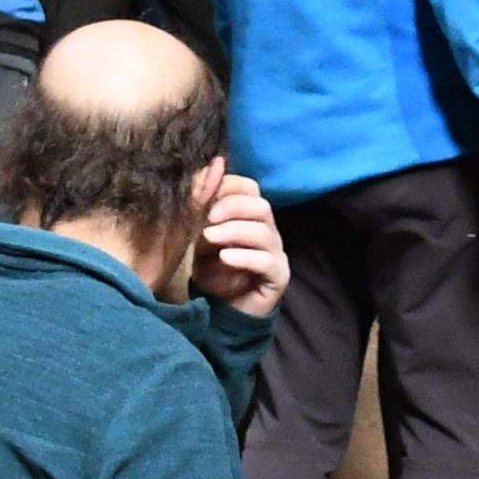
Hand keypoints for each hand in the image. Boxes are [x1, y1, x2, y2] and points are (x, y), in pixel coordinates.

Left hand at [192, 172, 288, 319]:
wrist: (219, 310)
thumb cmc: (211, 270)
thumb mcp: (200, 235)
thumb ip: (203, 206)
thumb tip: (208, 168)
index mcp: (251, 217)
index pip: (250, 188)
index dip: (228, 186)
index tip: (204, 197)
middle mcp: (268, 231)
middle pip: (260, 206)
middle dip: (232, 207)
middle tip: (208, 219)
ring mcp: (276, 254)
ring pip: (264, 231)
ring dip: (233, 231)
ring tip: (209, 239)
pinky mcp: (278, 277)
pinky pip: (266, 260)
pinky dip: (243, 256)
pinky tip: (224, 258)